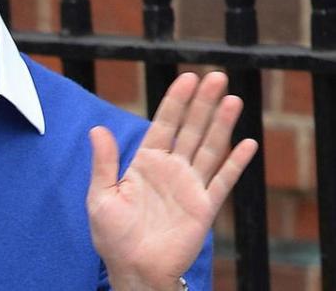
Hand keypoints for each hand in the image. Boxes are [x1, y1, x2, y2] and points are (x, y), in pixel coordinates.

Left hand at [87, 71, 257, 289]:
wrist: (132, 269)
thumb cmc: (112, 236)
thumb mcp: (100, 196)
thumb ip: (104, 163)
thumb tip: (97, 128)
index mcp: (145, 163)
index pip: (164, 124)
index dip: (176, 101)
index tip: (187, 78)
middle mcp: (170, 169)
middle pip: (191, 129)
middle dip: (203, 103)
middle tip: (215, 76)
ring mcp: (189, 187)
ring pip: (209, 148)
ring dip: (222, 124)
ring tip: (233, 98)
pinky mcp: (204, 208)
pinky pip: (223, 182)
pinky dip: (236, 163)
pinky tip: (248, 143)